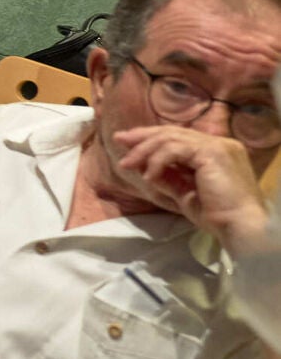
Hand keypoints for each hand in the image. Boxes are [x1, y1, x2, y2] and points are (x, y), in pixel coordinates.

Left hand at [112, 124, 270, 252]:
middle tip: (119, 141)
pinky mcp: (212, 153)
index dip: (152, 138)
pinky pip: (174, 150)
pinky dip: (157, 161)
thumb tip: (146, 168)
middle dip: (142, 137)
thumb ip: (170, 177)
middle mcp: (220, 142)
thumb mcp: (186, 193)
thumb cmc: (217, 215)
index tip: (128, 144)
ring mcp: (218, 145)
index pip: (180, 137)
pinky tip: (148, 176)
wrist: (239, 226)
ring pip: (170, 139)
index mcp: (217, 150)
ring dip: (144, 151)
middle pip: (173, 132)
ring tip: (127, 164)